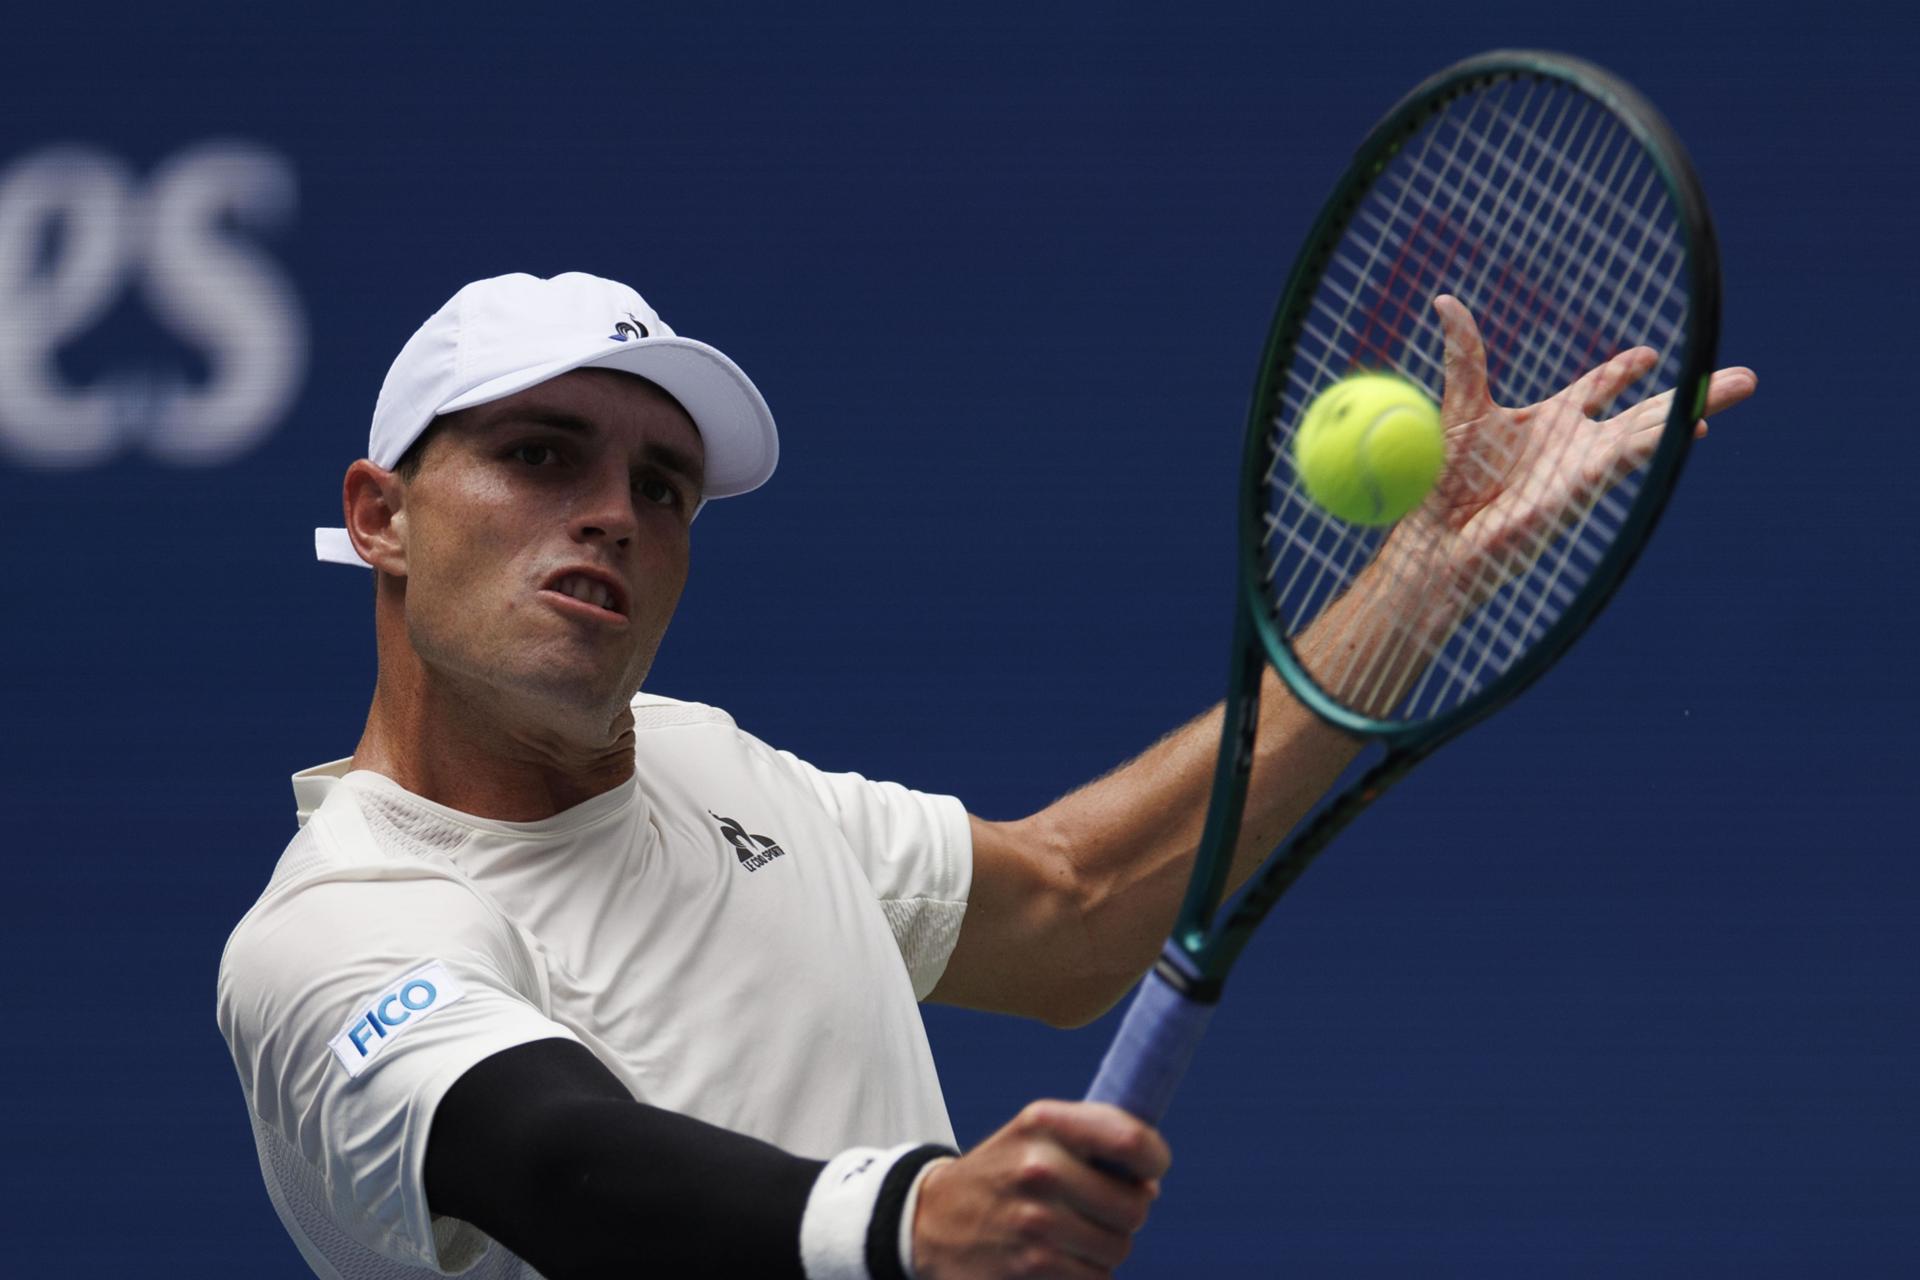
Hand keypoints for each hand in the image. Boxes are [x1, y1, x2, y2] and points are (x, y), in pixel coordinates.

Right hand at [911, 1100, 1169, 1278]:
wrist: (932, 1221)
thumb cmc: (1002, 1173)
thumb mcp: (1035, 1134)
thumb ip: (1094, 1140)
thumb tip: (1150, 1182)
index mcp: (1045, 1123)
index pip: (1133, 1141)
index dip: (1154, 1159)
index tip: (1148, 1169)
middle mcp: (1040, 1167)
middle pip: (1135, 1205)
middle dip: (1126, 1211)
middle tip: (1094, 1207)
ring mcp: (1035, 1221)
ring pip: (1119, 1247)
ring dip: (1104, 1246)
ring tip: (1069, 1232)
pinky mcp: (1032, 1266)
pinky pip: (1097, 1278)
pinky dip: (1085, 1273)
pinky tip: (1054, 1256)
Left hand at [1385, 293, 1757, 613]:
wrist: (1438, 540)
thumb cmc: (1443, 482)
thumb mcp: (1461, 406)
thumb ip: (1466, 356)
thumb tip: (1444, 301)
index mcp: (1548, 421)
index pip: (1597, 389)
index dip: (1622, 371)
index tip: (1648, 354)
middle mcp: (1575, 444)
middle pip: (1645, 410)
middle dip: (1692, 392)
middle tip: (1743, 375)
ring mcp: (1585, 466)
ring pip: (1654, 429)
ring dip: (1700, 406)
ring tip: (1745, 384)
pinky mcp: (1585, 488)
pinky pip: (1631, 455)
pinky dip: (1663, 437)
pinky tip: (1697, 423)